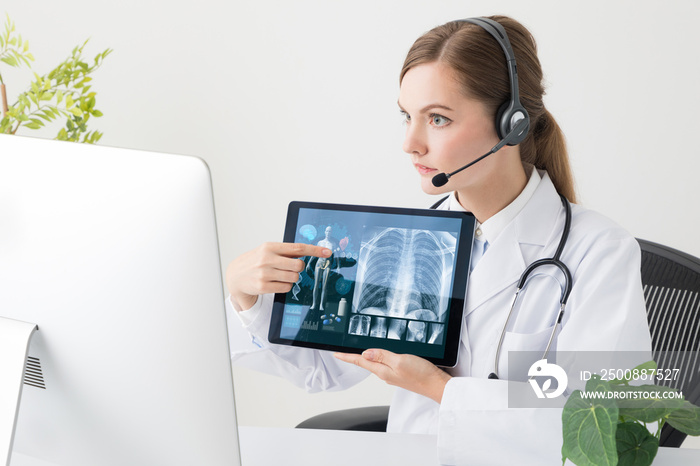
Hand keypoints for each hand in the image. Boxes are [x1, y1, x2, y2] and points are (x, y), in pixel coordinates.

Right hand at [226, 242, 330, 310]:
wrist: (236, 275)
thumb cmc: (255, 261)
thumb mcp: (268, 251)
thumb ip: (286, 251)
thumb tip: (309, 251)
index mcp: (270, 247)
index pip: (298, 248)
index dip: (315, 250)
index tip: (327, 252)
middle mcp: (267, 258)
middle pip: (298, 265)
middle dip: (298, 268)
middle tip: (289, 268)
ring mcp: (265, 273)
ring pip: (294, 277)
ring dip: (291, 278)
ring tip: (280, 275)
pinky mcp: (263, 286)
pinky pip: (286, 287)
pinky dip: (285, 286)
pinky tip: (275, 282)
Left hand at [334, 349, 451, 402]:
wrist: (437, 386)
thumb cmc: (421, 375)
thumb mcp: (400, 360)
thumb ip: (383, 355)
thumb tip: (365, 353)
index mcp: (383, 371)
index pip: (361, 362)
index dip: (347, 357)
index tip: (335, 354)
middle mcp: (386, 374)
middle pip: (366, 363)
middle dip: (354, 357)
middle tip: (343, 352)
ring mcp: (394, 375)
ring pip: (377, 363)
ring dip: (367, 357)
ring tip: (358, 351)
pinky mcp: (402, 373)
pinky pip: (387, 364)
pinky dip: (381, 358)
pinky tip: (383, 355)